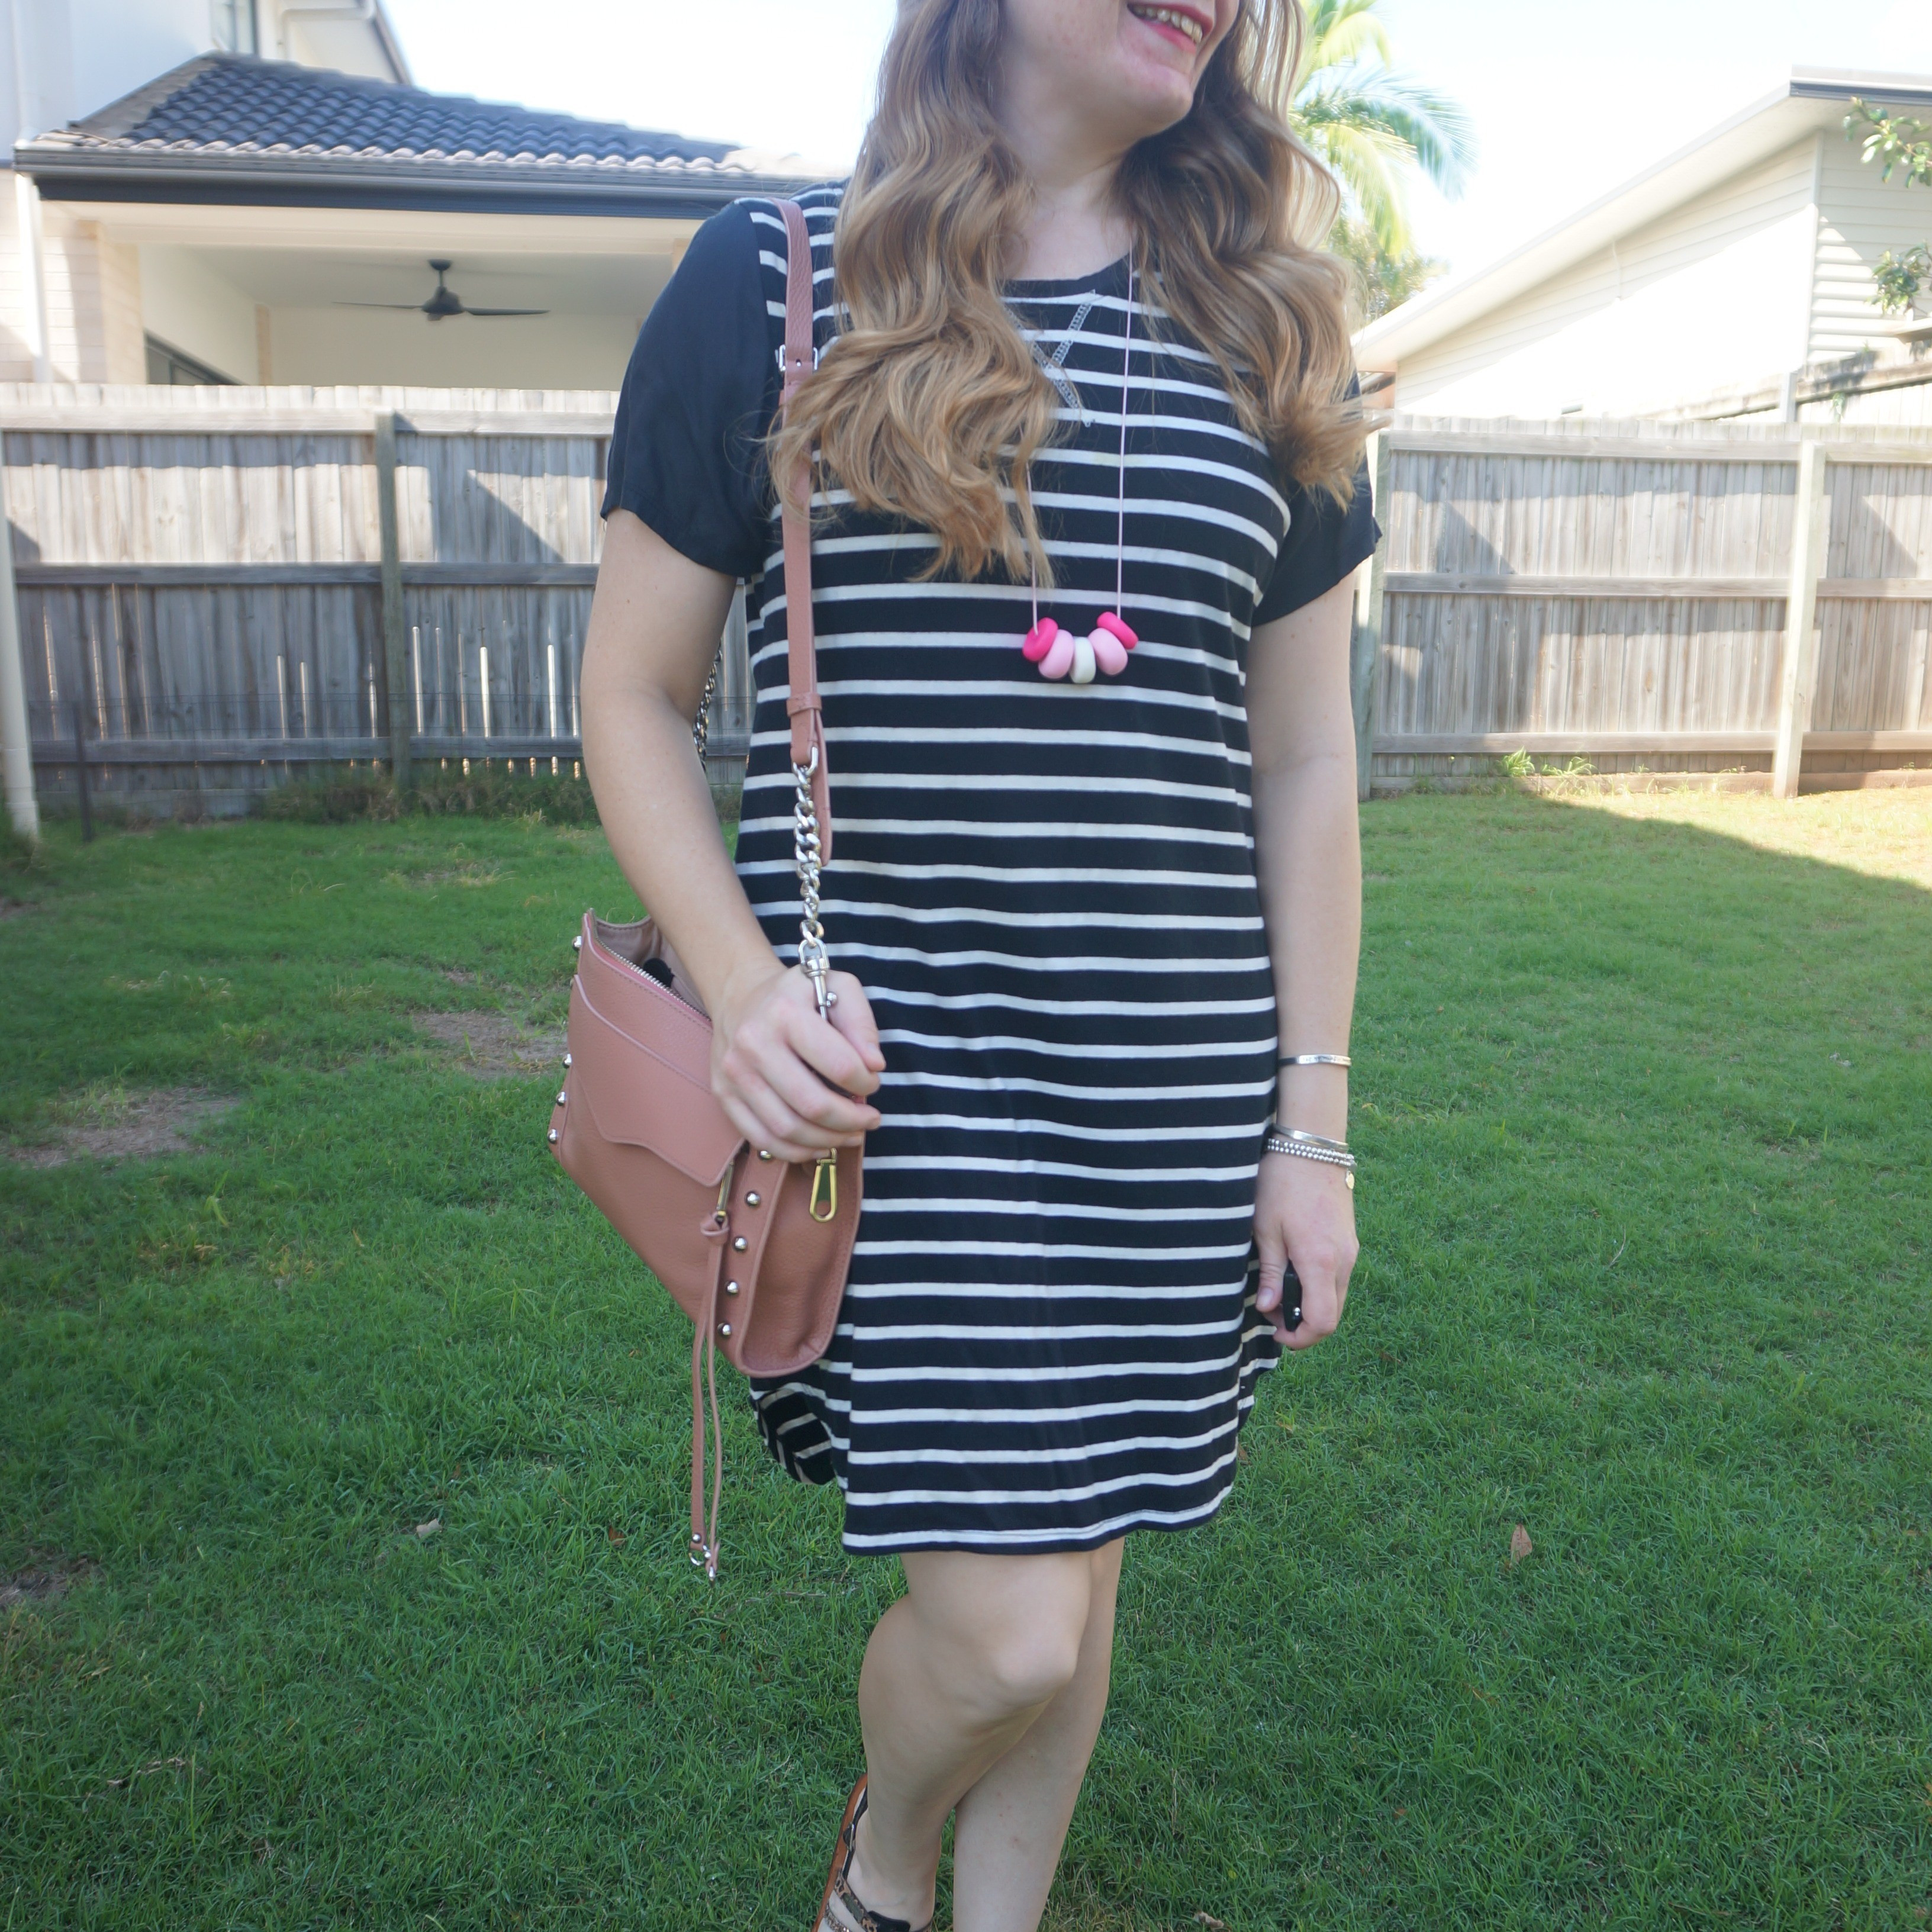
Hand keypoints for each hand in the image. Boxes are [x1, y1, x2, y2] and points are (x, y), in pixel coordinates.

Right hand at [710, 960, 883, 1163]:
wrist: (740, 994)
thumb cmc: (799, 994)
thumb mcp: (838, 986)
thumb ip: (861, 1023)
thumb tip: (874, 1066)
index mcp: (786, 1013)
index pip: (839, 1064)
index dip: (866, 1083)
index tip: (872, 1082)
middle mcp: (754, 1043)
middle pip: (812, 1104)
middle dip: (851, 1120)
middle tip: (870, 1119)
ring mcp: (735, 1073)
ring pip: (787, 1129)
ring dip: (828, 1140)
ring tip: (852, 1134)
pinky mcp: (723, 1094)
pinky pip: (762, 1139)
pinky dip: (796, 1151)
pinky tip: (820, 1144)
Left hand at [1254, 1152, 1358, 1349]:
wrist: (1312, 1146)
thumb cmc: (1282, 1184)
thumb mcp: (1266, 1230)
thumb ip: (1271, 1274)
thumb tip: (1269, 1309)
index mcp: (1322, 1262)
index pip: (1322, 1322)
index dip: (1300, 1338)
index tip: (1275, 1330)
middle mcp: (1344, 1261)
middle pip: (1333, 1315)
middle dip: (1303, 1324)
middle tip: (1270, 1310)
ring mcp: (1351, 1251)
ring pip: (1336, 1297)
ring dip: (1310, 1304)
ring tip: (1278, 1287)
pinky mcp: (1350, 1241)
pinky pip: (1338, 1277)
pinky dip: (1318, 1286)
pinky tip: (1294, 1269)